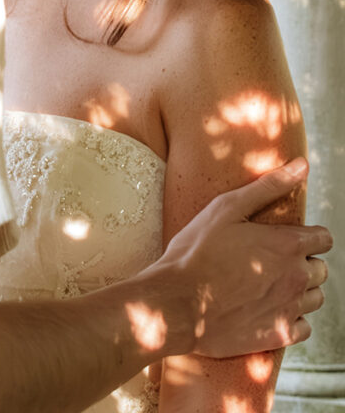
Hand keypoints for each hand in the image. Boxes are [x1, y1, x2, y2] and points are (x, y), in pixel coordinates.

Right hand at [159, 158, 330, 356]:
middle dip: (301, 264)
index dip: (307, 237)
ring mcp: (290, 308)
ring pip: (315, 298)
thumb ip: (268, 187)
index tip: (284, 240)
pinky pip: (304, 327)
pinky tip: (265, 310)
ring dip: (299, 291)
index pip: (324, 239)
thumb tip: (302, 164)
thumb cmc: (196, 251)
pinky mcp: (279, 334)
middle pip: (321, 269)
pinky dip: (290, 319)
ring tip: (266, 286)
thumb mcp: (225, 209)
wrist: (176, 302)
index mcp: (288, 244)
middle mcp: (298, 276)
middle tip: (267, 263)